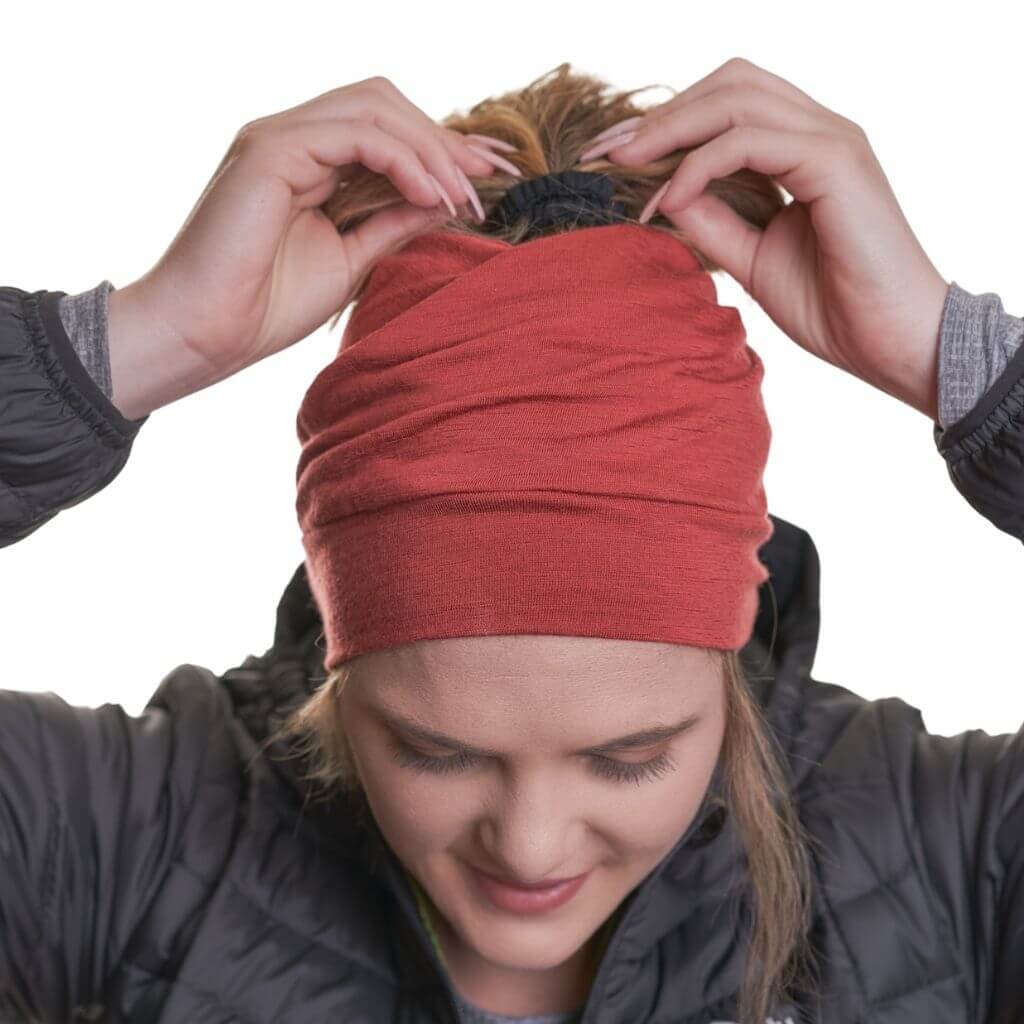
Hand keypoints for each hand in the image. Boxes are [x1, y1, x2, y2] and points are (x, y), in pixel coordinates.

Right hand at [108, 76, 510, 419]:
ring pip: (374, 108)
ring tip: (463, 195)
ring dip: (430, 148)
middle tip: (488, 177)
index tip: (488, 177)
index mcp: (307, 160)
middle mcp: (292, 137)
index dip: (440, 146)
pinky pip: (355, 135)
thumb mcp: (350, 260)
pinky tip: (430, 195)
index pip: (384, 127)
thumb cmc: (265, 306)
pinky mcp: (269, 149)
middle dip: (444, 138)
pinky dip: (402, 159)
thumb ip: (391, 223)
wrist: (206, 334)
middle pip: (385, 103)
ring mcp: (278, 137)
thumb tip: (442, 202)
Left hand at [584, 57, 949, 421]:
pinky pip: (749, 141)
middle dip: (661, 113)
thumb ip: (712, 218)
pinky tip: (670, 198)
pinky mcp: (836, 161)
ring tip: (626, 163)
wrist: (890, 342)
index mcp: (804, 148)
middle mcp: (820, 131)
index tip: (614, 156)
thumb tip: (663, 192)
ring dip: (671, 128)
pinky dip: (700, 164)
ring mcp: (832, 140)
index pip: (729, 104)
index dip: (668, 123)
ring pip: (737, 98)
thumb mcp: (751, 257)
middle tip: (607, 151)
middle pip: (729, 83)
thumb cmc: (833, 305)